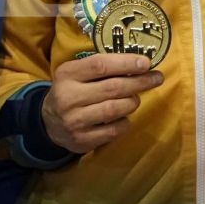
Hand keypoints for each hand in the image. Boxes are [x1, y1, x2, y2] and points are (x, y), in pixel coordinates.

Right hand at [40, 53, 162, 153]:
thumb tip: (139, 64)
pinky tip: (123, 116)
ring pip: (114, 109)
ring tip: (135, 98)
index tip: (146, 63)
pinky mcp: (81, 140)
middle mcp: (68, 97)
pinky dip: (124, 122)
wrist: (48, 122)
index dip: (126, 63)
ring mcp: (74, 121)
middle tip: (156, 78)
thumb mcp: (77, 73)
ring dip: (132, 102)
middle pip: (112, 87)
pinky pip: (113, 130)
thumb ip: (102, 68)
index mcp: (67, 74)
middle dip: (139, 82)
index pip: (100, 65)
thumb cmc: (71, 91)